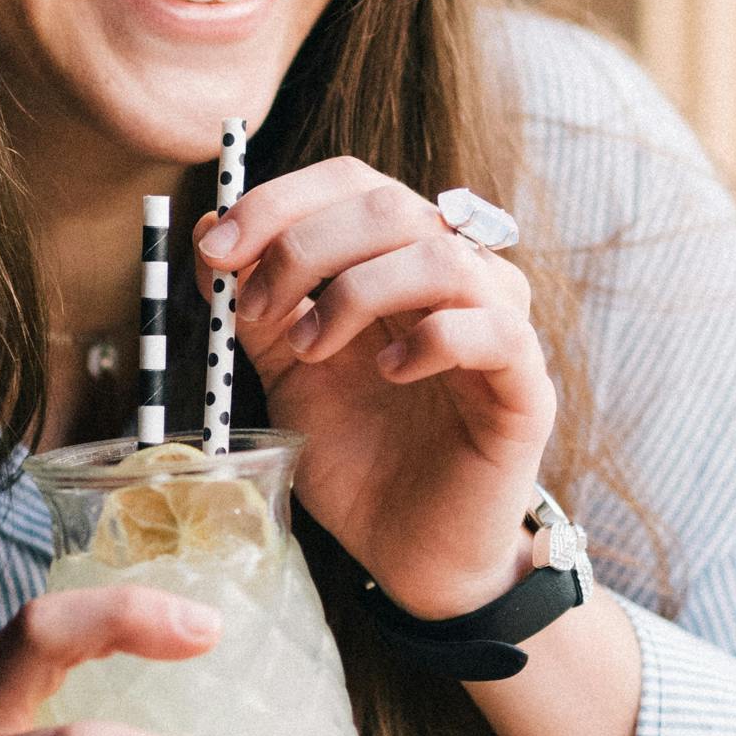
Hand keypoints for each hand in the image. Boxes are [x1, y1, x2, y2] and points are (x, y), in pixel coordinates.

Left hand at [199, 158, 554, 617]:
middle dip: (302, 247)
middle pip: (389, 206)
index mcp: (399, 257)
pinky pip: (491, 329)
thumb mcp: (287, 369)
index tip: (215, 249)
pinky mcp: (526, 385)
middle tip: (256, 313)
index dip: (280, 199)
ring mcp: (499, 324)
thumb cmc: (359, 454)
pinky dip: (427, 339)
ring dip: (354, 291)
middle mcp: (458, 274)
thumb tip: (208, 226)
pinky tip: (386, 371)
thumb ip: (254, 302)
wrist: (408, 553)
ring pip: (439, 255)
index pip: (353, 182)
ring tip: (311, 349)